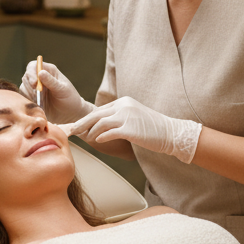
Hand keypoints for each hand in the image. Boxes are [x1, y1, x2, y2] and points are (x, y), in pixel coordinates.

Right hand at [20, 60, 93, 123]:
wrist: (70, 114)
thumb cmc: (70, 99)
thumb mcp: (62, 90)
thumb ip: (51, 82)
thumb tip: (40, 72)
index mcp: (49, 70)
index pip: (33, 66)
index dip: (31, 73)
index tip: (34, 84)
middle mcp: (40, 77)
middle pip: (26, 76)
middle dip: (29, 86)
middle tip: (37, 96)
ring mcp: (35, 88)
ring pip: (24, 87)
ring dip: (29, 95)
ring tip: (40, 102)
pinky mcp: (32, 98)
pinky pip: (24, 98)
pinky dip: (28, 101)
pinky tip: (37, 106)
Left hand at [66, 97, 202, 163]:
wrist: (172, 133)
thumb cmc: (154, 129)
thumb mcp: (135, 117)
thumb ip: (120, 117)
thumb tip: (102, 126)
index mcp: (124, 102)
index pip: (100, 110)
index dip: (87, 119)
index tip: (78, 125)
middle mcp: (124, 106)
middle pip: (95, 114)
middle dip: (81, 123)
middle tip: (71, 131)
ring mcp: (127, 116)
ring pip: (100, 124)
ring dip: (90, 132)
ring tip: (84, 139)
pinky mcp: (130, 129)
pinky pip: (109, 133)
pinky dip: (101, 137)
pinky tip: (97, 142)